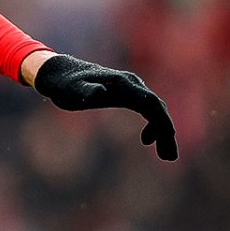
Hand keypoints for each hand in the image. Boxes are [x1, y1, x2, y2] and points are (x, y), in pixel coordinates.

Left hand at [32, 53, 177, 160]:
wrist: (59, 73)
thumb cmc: (64, 84)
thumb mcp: (72, 91)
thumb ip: (86, 91)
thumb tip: (100, 93)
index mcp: (122, 83)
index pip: (150, 102)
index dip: (161, 121)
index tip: (167, 141)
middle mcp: (131, 83)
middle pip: (157, 107)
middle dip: (166, 131)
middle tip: (169, 157)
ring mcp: (130, 87)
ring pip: (155, 109)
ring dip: (163, 131)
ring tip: (166, 156)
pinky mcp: (126, 93)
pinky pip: (147, 109)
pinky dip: (152, 124)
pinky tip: (147, 140)